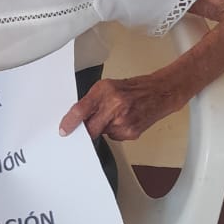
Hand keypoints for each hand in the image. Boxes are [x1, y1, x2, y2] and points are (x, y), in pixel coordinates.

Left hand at [58, 74, 181, 142]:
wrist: (159, 93)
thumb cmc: (133, 89)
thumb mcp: (107, 86)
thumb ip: (91, 100)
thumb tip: (77, 115)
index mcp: (106, 92)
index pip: (81, 110)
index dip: (70, 122)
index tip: (64, 130)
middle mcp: (115, 106)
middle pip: (91, 128)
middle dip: (87, 129)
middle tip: (89, 125)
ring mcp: (124, 122)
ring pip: (102, 133)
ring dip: (103, 127)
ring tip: (116, 115)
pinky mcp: (131, 133)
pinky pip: (114, 137)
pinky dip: (114, 131)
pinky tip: (124, 120)